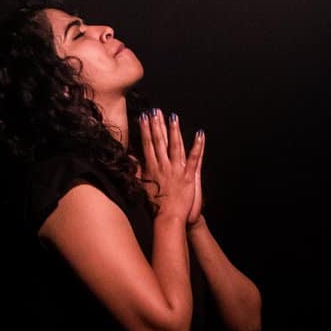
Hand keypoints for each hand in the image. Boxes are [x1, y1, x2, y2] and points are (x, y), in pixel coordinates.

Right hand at [138, 108, 203, 222]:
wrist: (168, 219)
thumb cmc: (156, 205)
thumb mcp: (142, 185)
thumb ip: (137, 169)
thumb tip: (130, 157)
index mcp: (152, 168)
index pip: (148, 144)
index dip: (146, 130)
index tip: (143, 117)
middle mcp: (164, 167)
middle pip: (160, 142)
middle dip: (157, 125)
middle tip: (156, 111)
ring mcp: (177, 170)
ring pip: (175, 147)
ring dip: (174, 131)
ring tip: (172, 116)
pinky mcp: (189, 176)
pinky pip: (194, 158)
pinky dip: (197, 146)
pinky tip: (199, 134)